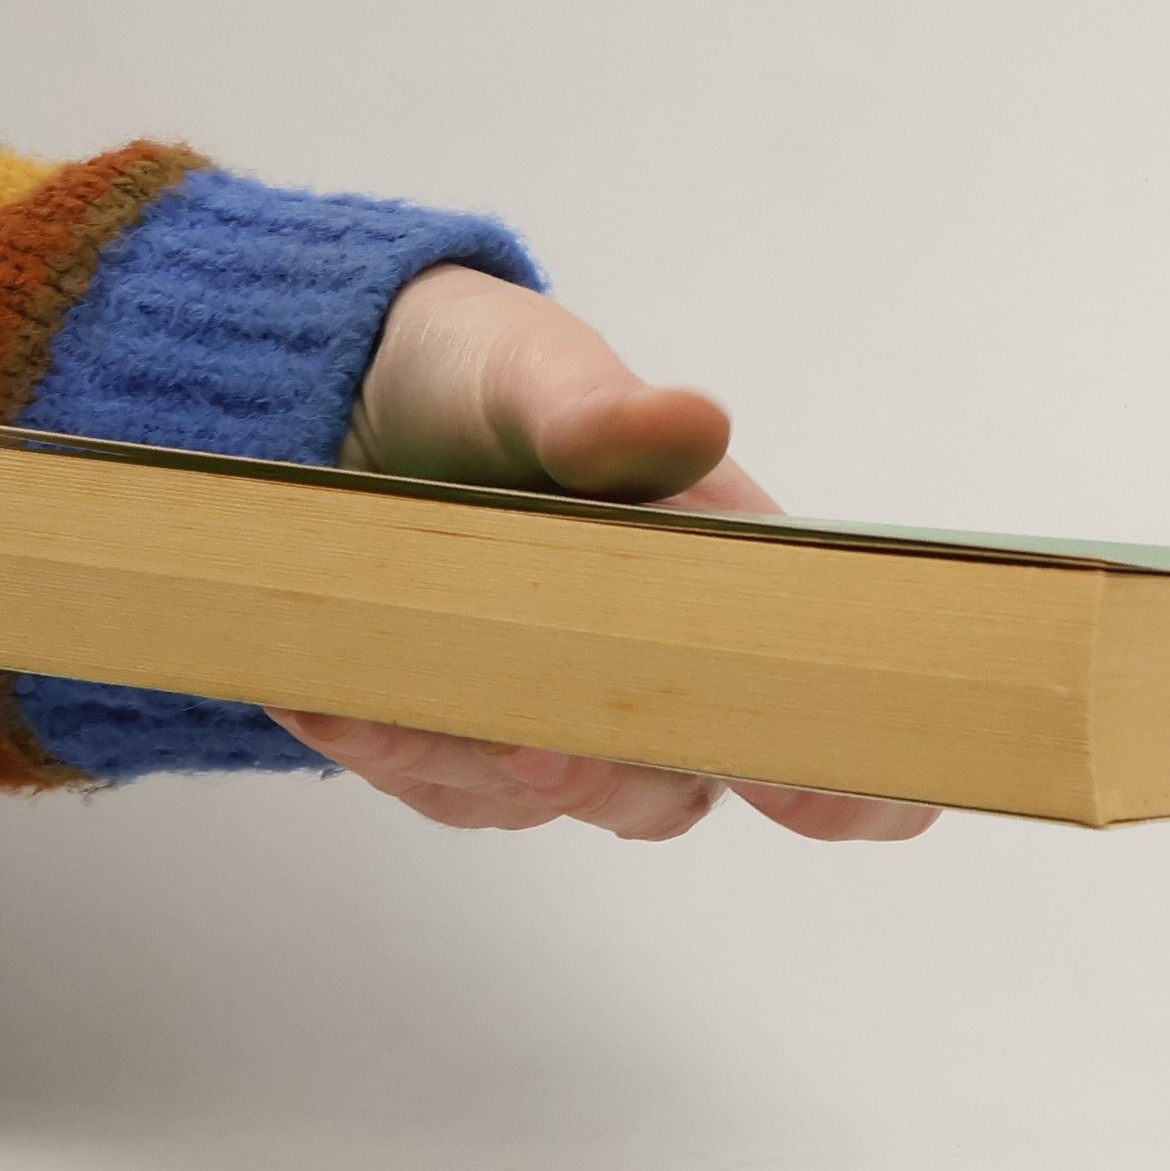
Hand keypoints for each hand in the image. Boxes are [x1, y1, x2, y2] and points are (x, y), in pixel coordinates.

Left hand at [268, 266, 938, 842]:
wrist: (343, 387)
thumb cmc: (481, 372)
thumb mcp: (534, 371)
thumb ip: (602, 414)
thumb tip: (691, 421)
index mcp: (715, 583)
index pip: (806, 703)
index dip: (846, 771)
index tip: (827, 799)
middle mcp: (645, 666)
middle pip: (669, 787)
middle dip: (608, 778)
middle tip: (540, 743)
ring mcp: (548, 705)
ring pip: (536, 796)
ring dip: (465, 760)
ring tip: (383, 701)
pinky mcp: (455, 729)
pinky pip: (433, 778)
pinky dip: (382, 743)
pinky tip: (323, 692)